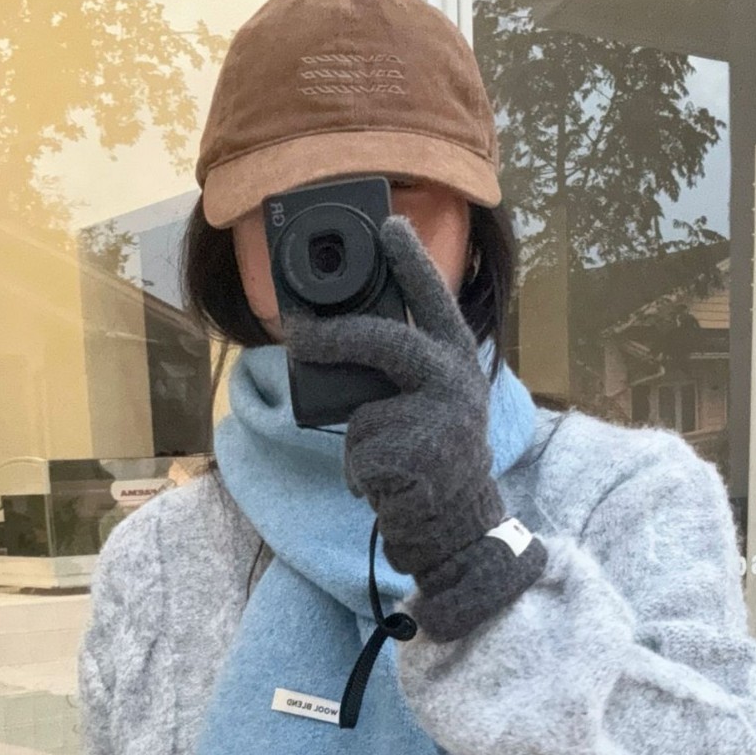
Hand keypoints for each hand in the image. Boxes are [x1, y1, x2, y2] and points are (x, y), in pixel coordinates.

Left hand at [283, 216, 546, 640]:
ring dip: (362, 440)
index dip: (412, 261)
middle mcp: (454, 382)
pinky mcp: (410, 457)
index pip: (434, 301)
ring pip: (364, 412)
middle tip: (296, 331)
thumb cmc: (440, 462)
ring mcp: (435, 420)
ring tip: (388, 461)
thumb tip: (336, 348)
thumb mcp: (436, 405)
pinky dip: (360, 472)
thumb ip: (406, 372)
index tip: (387, 225)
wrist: (459, 529)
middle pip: (384, 342)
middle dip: (334, 335)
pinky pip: (358, 453)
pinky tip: (388, 485)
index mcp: (459, 363)